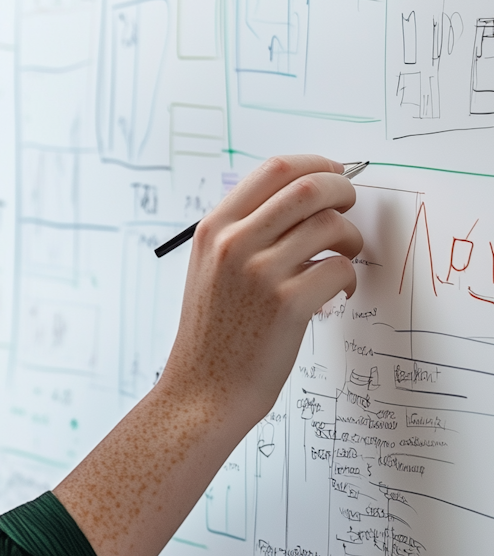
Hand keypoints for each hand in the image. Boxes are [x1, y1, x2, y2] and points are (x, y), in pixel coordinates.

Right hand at [53, 154, 361, 555]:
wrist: (202, 392)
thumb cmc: (212, 335)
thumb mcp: (208, 270)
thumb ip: (242, 232)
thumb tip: (301, 200)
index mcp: (213, 229)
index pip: (273, 169)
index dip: (316, 164)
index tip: (335, 173)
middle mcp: (233, 244)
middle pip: (307, 187)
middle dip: (343, 190)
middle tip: (352, 206)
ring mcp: (259, 273)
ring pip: (330, 226)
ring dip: (350, 238)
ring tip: (344, 257)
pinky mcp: (287, 305)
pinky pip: (339, 269)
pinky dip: (349, 277)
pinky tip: (338, 294)